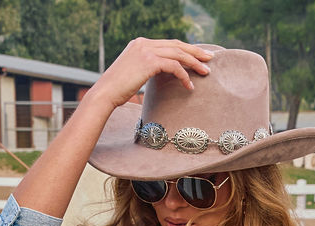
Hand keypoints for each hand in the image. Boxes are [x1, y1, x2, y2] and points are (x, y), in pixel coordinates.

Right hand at [89, 39, 213, 111]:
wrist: (104, 94)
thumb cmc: (117, 91)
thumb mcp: (132, 75)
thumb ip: (146, 69)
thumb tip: (160, 75)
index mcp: (140, 44)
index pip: (168, 44)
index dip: (185, 49)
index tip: (198, 56)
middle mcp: (143, 43)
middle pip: (176, 44)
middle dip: (195, 52)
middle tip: (210, 58)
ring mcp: (146, 50)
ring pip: (178, 53)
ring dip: (194, 63)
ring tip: (206, 72)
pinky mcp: (149, 61)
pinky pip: (173, 66)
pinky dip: (184, 75)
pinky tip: (189, 86)